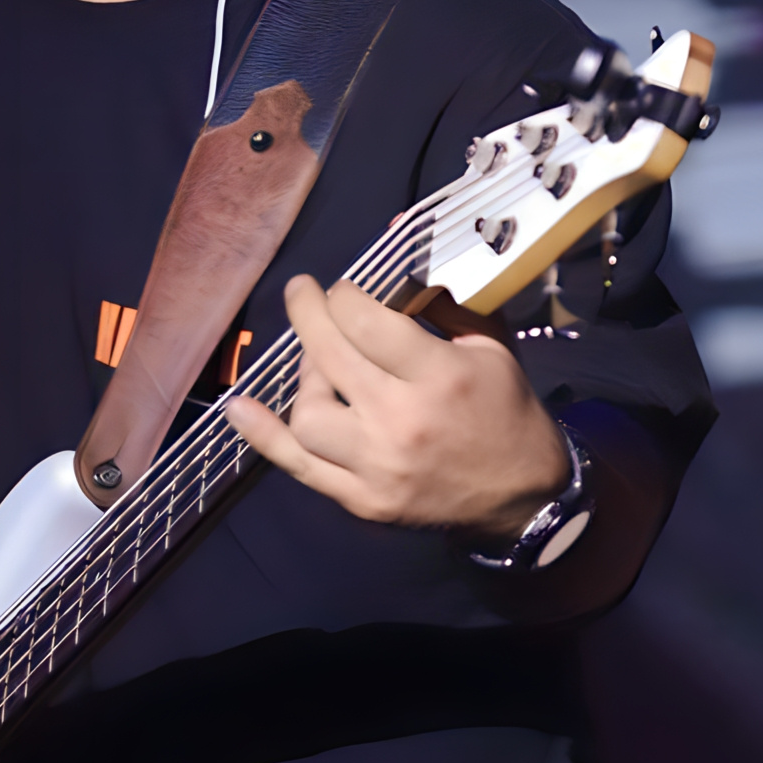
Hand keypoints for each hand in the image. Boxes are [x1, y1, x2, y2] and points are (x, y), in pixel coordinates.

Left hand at [224, 276, 569, 540]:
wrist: (526, 499)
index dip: (343, 297)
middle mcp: (402, 422)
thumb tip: (394, 261)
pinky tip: (236, 409)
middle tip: (302, 293)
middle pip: (330, 357)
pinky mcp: (363, 501)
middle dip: (308, 314)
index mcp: (441, 378)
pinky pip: (299, 466)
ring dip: (305, 378)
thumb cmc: (508, 412)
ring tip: (320, 365)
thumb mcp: (491, 348)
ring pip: (308, 413)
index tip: (343, 292)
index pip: (365, 322)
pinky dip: (262, 436)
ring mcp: (377, 468)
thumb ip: (440, 305)